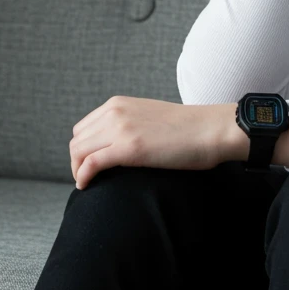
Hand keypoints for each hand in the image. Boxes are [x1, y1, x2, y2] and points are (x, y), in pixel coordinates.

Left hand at [69, 97, 232, 189]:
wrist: (211, 129)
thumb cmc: (190, 129)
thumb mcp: (150, 118)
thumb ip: (131, 125)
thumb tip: (120, 145)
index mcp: (118, 104)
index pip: (84, 127)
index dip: (83, 149)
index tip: (90, 164)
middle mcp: (114, 112)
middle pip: (77, 140)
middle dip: (77, 161)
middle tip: (89, 178)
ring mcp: (120, 129)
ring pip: (78, 151)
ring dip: (77, 170)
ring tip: (88, 184)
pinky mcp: (128, 148)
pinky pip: (90, 163)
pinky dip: (82, 176)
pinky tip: (86, 186)